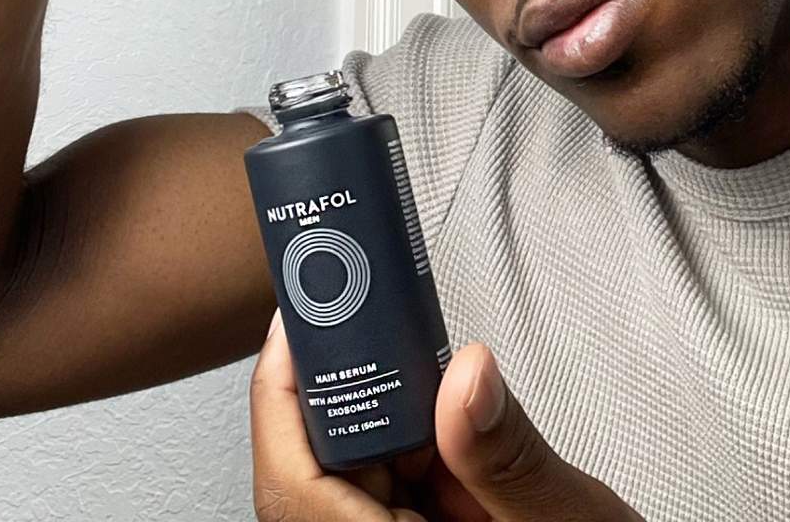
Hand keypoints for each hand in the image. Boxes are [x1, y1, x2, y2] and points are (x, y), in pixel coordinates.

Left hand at [250, 308, 646, 521]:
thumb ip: (507, 456)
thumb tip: (467, 370)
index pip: (294, 488)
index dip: (282, 399)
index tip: (298, 321)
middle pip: (316, 468)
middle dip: (343, 385)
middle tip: (360, 302)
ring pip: (354, 469)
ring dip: (383, 405)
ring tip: (401, 337)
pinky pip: (395, 478)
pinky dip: (413, 430)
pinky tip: (437, 395)